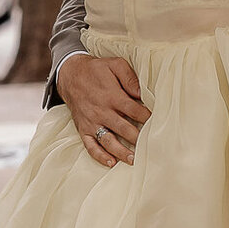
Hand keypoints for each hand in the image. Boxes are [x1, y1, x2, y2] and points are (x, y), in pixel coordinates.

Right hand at [57, 53, 149, 167]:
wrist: (70, 74)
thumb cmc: (97, 70)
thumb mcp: (115, 64)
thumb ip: (130, 78)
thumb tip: (142, 93)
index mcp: (112, 96)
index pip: (135, 111)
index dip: (148, 118)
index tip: (158, 124)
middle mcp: (102, 111)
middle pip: (124, 129)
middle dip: (139, 139)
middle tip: (152, 148)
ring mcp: (92, 122)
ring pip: (109, 141)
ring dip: (122, 152)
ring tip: (134, 160)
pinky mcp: (83, 129)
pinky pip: (90, 146)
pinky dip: (100, 156)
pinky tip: (111, 163)